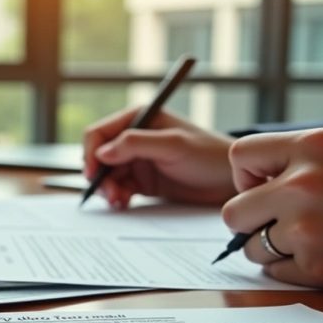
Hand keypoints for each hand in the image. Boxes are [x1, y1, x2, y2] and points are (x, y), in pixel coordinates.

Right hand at [83, 108, 235, 208]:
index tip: (92, 174)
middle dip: (99, 176)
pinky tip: (124, 203)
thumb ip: (136, 144)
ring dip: (108, 189)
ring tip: (119, 201)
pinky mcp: (143, 180)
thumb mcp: (173, 146)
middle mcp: (134, 138)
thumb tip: (101, 152)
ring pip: (107, 175)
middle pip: (99, 156)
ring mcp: (137, 160)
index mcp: (139, 118)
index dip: (90, 153)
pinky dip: (117, 196)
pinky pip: (119, 187)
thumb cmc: (208, 155)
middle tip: (109, 194)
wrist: (231, 181)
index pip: (99, 133)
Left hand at [221, 128, 322, 296]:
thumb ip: (309, 161)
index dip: (248, 175)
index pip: (241, 156)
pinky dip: (293, 269)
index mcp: (314, 145)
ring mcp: (307, 230)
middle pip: (235, 210)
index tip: (264, 185)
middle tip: (280, 220)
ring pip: (252, 246)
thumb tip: (264, 181)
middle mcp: (302, 185)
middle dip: (252, 218)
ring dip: (271, 246)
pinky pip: (277, 272)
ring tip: (313, 239)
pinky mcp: (319, 269)